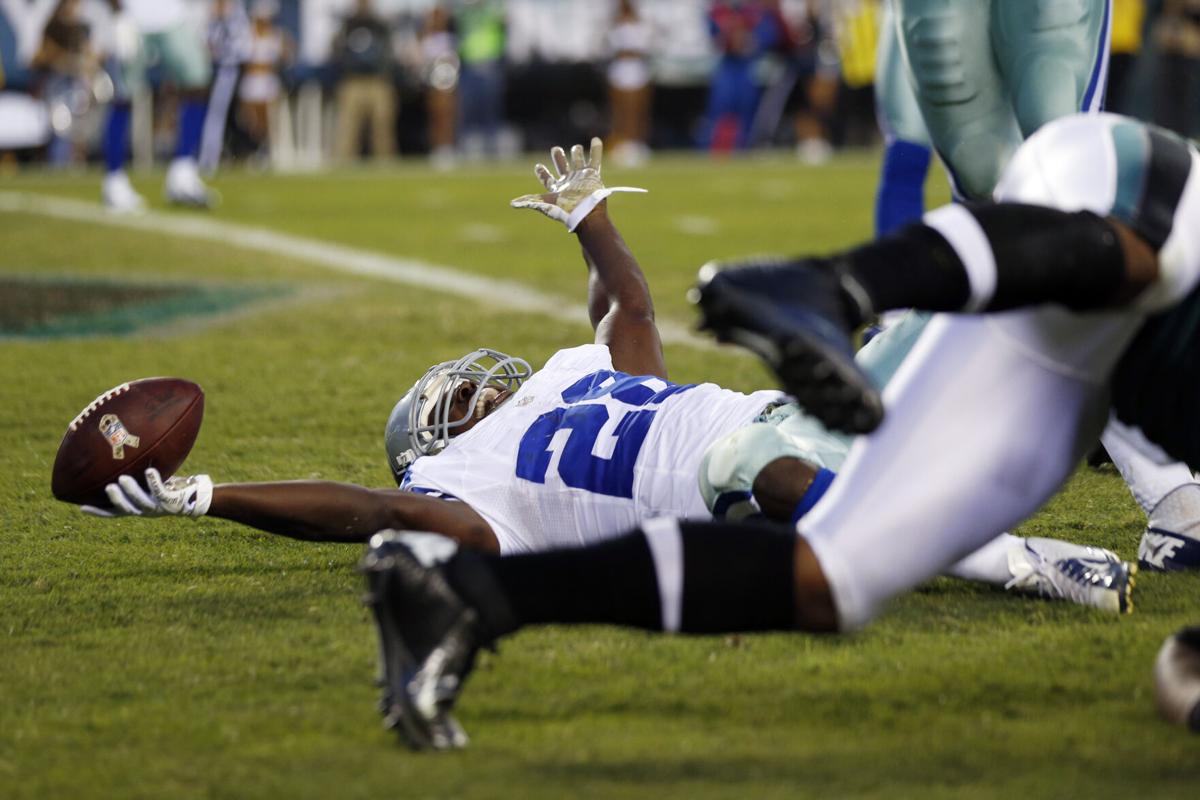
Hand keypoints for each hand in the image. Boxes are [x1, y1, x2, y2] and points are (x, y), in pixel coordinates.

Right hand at [82, 468, 212, 518]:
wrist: (195, 497)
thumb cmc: (169, 487)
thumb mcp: (148, 482)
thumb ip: (134, 474)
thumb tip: (119, 455)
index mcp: (136, 507)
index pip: (113, 512)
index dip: (98, 511)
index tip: (80, 506)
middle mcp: (145, 510)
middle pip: (125, 509)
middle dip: (115, 500)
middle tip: (107, 487)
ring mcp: (158, 507)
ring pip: (141, 502)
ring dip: (132, 491)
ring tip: (123, 479)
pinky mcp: (171, 501)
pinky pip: (161, 492)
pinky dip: (154, 481)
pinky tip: (150, 470)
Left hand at [511, 137, 645, 231]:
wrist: (584, 213)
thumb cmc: (563, 210)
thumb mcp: (543, 204)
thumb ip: (528, 201)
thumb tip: (512, 203)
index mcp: (556, 188)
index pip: (547, 179)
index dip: (542, 173)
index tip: (538, 166)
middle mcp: (569, 181)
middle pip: (562, 166)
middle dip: (559, 157)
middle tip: (555, 149)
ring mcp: (581, 177)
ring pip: (578, 161)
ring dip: (577, 153)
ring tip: (577, 147)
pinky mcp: (592, 175)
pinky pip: (595, 159)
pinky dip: (596, 150)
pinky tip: (595, 140)